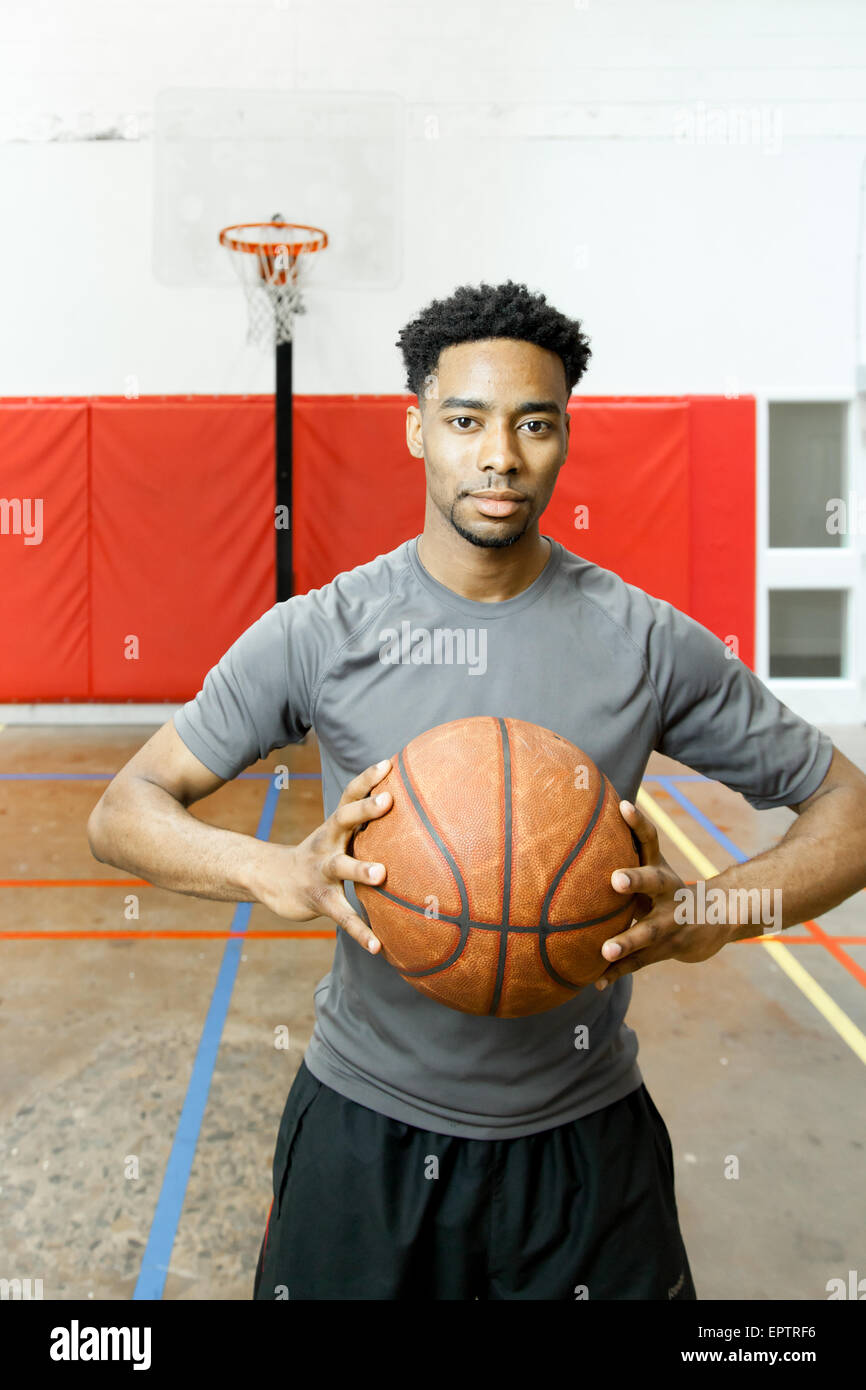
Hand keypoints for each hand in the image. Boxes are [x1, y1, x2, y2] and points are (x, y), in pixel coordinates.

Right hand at [255, 758, 392, 953]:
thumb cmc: (319, 855)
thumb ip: (365, 825)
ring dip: (360, 869)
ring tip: (382, 874)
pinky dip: (359, 931)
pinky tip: (378, 946)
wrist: (271, 880)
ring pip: (340, 867)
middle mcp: (326, 843)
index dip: (367, 778)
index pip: (349, 794)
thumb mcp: (337, 835)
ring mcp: (320, 871)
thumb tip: (413, 813)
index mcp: (334, 826)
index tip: (388, 763)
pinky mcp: (318, 899)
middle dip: (365, 809)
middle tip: (389, 799)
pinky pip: (341, 916)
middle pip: (343, 819)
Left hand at [593, 799, 728, 988]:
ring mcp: (671, 922)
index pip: (651, 839)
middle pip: (653, 882)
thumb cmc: (667, 891)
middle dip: (635, 879)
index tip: (624, 805)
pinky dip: (618, 971)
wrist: (715, 920)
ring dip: (627, 941)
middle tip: (615, 879)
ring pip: (649, 931)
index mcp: (660, 870)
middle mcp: (668, 892)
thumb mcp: (654, 870)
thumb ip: (628, 854)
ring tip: (605, 949)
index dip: (638, 822)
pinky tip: (597, 981)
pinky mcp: (668, 949)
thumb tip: (588, 824)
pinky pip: (641, 962)